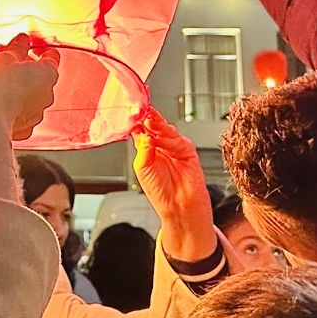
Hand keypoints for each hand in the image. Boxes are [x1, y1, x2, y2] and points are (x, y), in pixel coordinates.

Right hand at [0, 35, 58, 204]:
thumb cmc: (0, 87)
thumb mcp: (6, 58)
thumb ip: (18, 46)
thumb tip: (23, 39)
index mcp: (48, 73)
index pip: (51, 54)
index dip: (38, 48)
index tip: (25, 45)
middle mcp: (48, 93)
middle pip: (39, 74)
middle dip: (22, 67)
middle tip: (4, 62)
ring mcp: (38, 112)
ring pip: (29, 94)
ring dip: (17, 87)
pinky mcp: (26, 127)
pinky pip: (20, 112)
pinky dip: (12, 106)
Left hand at [134, 109, 216, 263]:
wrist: (178, 206)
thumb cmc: (160, 191)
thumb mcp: (142, 167)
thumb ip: (142, 148)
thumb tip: (142, 130)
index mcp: (147, 149)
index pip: (140, 130)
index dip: (135, 121)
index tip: (129, 112)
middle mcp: (160, 146)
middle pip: (153, 126)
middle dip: (146, 118)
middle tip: (139, 111)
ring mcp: (174, 147)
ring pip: (165, 129)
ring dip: (156, 124)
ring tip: (147, 121)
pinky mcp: (187, 150)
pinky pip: (177, 139)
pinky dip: (168, 137)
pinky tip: (160, 136)